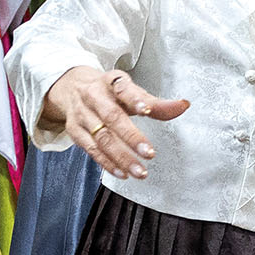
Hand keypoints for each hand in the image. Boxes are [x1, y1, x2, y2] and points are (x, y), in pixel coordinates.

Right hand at [44, 66, 189, 179]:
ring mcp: (82, 114)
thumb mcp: (130, 91)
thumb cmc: (108, 91)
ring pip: (102, 138)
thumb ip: (156, 103)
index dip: (134, 99)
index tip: (146, 110)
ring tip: (140, 171)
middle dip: (131, 136)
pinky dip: (107, 163)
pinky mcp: (75, 131)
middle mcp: (93, 96)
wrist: (71, 87)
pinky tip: (123, 173)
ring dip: (122, 157)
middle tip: (150, 153)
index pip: (122, 88)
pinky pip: (91, 150)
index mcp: (110, 82)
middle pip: (111, 117)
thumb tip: (183, 106)